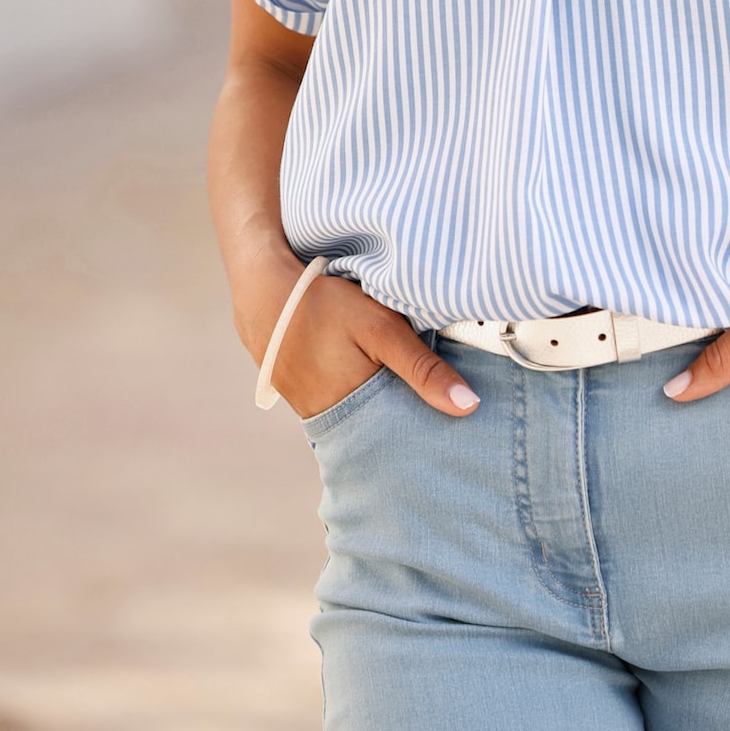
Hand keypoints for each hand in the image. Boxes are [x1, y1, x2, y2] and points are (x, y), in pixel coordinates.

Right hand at [237, 263, 479, 419]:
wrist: (261, 289)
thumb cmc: (323, 304)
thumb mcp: (381, 329)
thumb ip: (423, 369)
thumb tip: (468, 406)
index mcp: (351, 411)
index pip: (399, 441)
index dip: (425, 434)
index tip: (454, 433)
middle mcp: (327, 419)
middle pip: (378, 432)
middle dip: (405, 423)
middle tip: (438, 414)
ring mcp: (309, 407)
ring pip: (358, 416)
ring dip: (381, 406)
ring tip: (409, 395)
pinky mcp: (299, 392)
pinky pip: (338, 402)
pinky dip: (358, 393)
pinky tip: (371, 376)